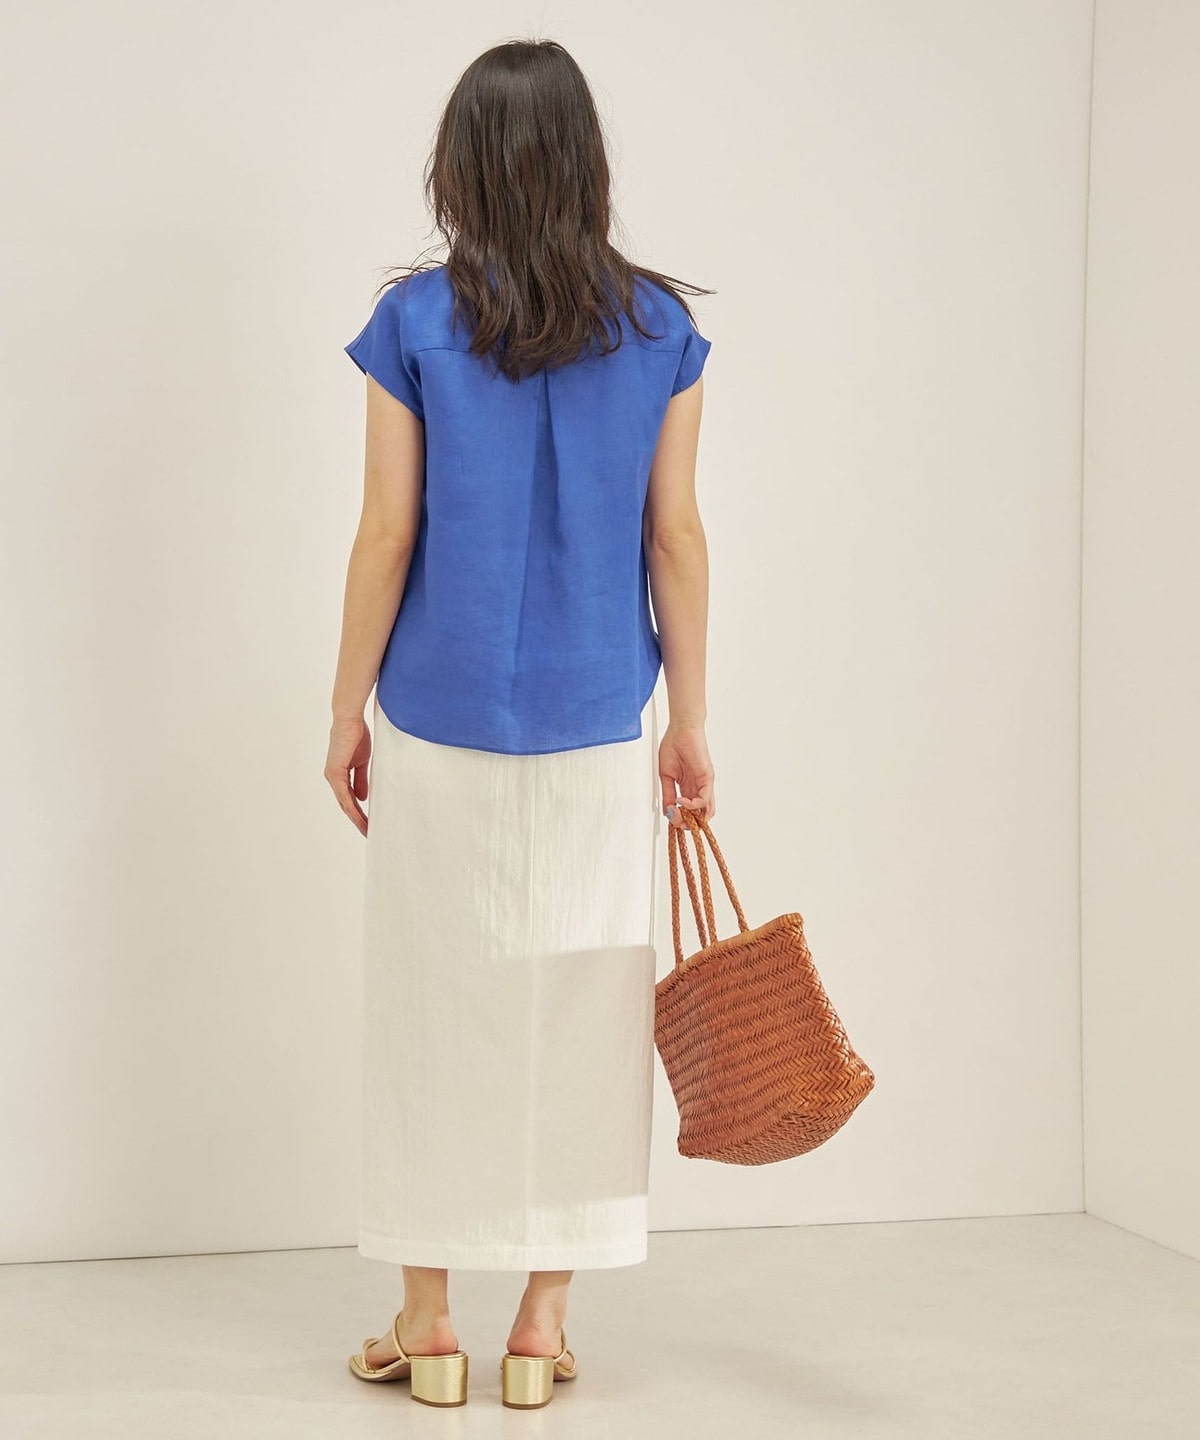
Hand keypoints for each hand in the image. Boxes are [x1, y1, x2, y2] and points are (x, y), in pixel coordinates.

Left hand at [325, 715, 370, 835]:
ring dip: (355, 818)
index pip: (349, 798)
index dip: (358, 812)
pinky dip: (352, 808)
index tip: (368, 822)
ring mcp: (333, 776)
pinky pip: (345, 795)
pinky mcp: (335, 773)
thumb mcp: (361, 762)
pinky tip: (360, 817)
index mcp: (339, 775)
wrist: (349, 719)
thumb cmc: (355, 735)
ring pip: (344, 804)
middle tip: (368, 832)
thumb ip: (361, 779)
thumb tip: (362, 797)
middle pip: (346, 805)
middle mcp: (333, 778)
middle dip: (357, 820)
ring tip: (366, 829)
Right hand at [659, 720, 715, 827]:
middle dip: (687, 824)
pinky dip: (693, 805)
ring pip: (706, 811)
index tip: (669, 817)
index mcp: (689, 788)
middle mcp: (699, 788)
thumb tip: (667, 811)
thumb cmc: (673, 746)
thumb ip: (667, 793)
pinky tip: (681, 801)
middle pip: (700, 816)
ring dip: (692, 819)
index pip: (689, 812)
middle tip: (675, 821)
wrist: (681, 729)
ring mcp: (705, 784)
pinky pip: (705, 799)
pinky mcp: (707, 778)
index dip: (680, 819)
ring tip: (679, 814)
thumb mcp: (666, 775)